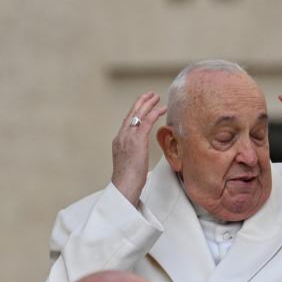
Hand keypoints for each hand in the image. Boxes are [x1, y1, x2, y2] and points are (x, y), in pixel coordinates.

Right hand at [111, 92, 166, 206]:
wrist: (124, 186)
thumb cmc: (128, 180)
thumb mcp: (129, 163)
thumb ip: (134, 155)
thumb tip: (140, 156)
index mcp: (119, 141)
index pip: (127, 122)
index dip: (135, 111)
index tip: (141, 104)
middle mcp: (122, 136)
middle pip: (132, 114)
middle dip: (141, 102)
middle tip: (149, 94)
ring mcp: (128, 137)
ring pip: (139, 114)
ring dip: (148, 103)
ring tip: (156, 96)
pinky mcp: (137, 140)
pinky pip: (147, 121)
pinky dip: (155, 112)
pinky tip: (162, 108)